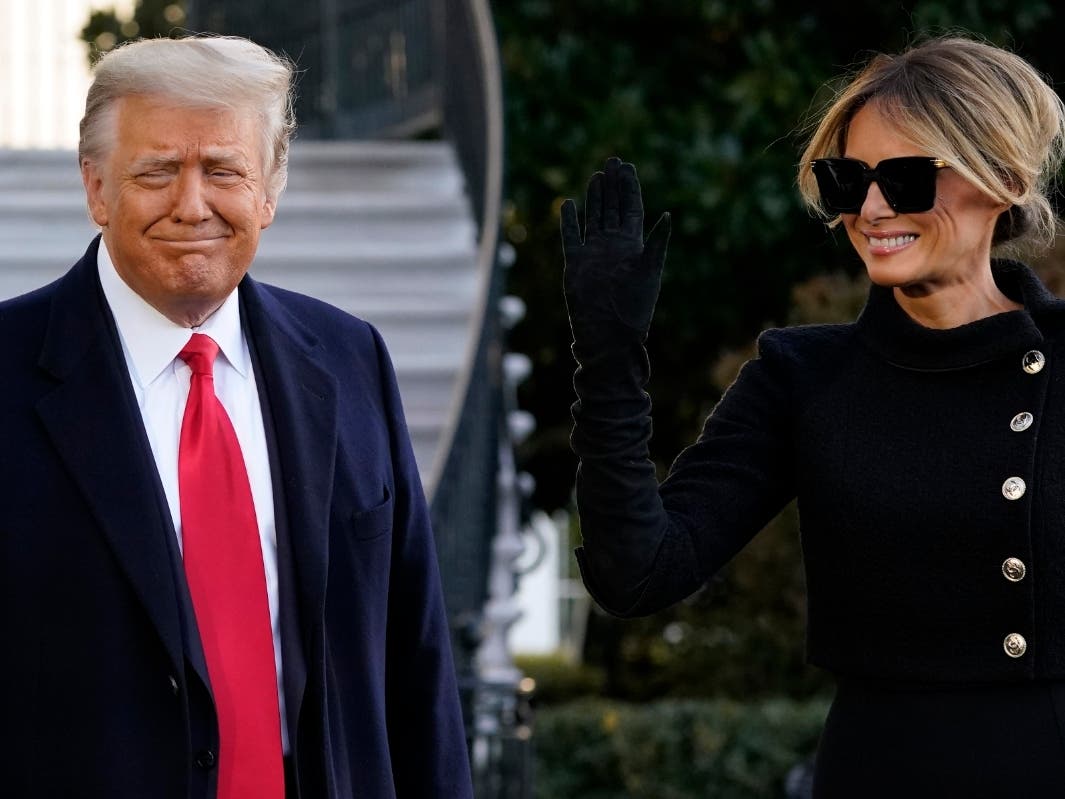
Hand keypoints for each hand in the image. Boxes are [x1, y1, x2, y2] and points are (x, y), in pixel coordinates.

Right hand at [561, 157, 670, 344]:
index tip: (628, 166)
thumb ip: (657, 243)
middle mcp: (613, 245)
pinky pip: (571, 236)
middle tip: (613, 160)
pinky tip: (569, 204)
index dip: (630, 187)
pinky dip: (569, 221)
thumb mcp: (649, 271)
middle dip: (613, 185)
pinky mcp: (575, 263)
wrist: (608, 333)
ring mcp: (594, 253)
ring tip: (597, 176)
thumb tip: (667, 214)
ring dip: (595, 197)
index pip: (631, 208)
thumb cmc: (634, 307)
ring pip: (593, 217)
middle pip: (612, 207)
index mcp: (634, 245)